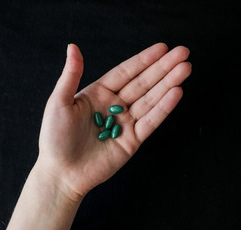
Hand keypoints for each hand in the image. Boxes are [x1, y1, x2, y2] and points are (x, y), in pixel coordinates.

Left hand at [37, 43, 190, 200]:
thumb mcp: (59, 102)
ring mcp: (126, 123)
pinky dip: (164, 107)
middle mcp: (115, 106)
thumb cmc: (55, 138)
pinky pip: (151, 121)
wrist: (62, 173)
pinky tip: (176, 92)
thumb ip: (71, 74)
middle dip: (163, 68)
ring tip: (185, 69)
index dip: (144, 60)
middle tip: (183, 53)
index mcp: (98, 94)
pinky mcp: (133, 140)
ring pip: (151, 99)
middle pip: (143, 83)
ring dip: (168, 84)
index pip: (126, 72)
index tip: (162, 48)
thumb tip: (73, 46)